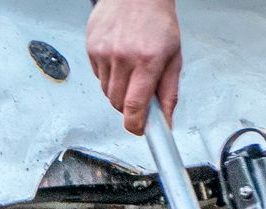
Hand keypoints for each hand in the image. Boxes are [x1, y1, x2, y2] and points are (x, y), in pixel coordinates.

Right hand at [87, 0, 180, 134]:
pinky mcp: (92, 48)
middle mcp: (124, 57)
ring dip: (117, 90)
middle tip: (138, 92)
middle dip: (128, 105)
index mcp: (148, 60)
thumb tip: (165, 120)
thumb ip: (169, 92)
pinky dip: (108, 75)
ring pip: (106, 92)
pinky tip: (118, 59)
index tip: (138, 130)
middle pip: (117, 103)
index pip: (135, 106)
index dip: (135, 125)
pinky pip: (97, 76)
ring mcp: (104, 52)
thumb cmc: (158, 21)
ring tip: (130, 69)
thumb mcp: (173, 57)